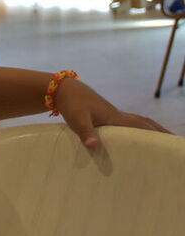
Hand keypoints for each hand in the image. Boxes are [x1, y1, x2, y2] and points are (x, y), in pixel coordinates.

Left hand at [53, 79, 168, 148]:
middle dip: (159, 132)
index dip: (155, 135)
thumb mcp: (77, 120)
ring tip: (160, 140)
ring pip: (137, 122)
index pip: (141, 127)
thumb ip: (86, 132)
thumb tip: (93, 146)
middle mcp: (118, 115)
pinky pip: (128, 123)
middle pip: (145, 123)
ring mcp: (113, 114)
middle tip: (173, 142)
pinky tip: (134, 136)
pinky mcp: (106, 115)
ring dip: (150, 130)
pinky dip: (136, 129)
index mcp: (116, 117)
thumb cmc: (71, 104)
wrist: (63, 89)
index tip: (168, 144)